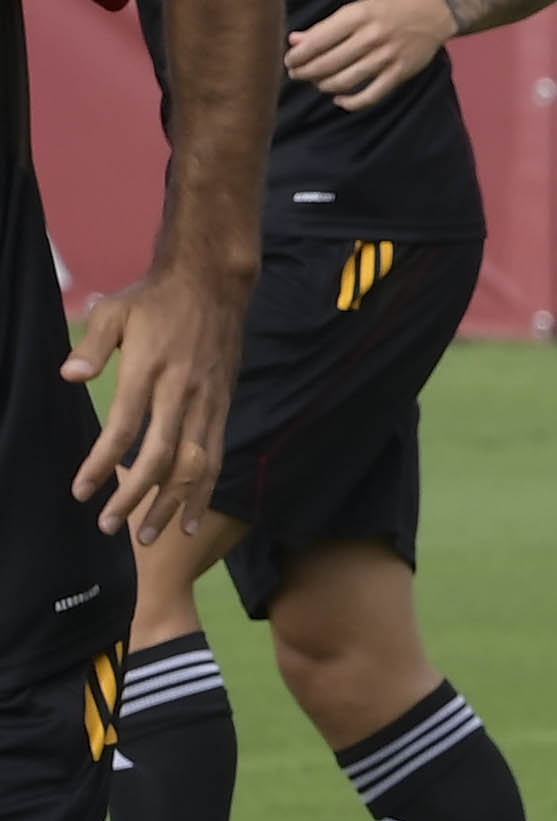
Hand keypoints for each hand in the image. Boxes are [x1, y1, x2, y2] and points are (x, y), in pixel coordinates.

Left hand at [65, 256, 248, 542]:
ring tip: (149, 535)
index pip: (125, 428)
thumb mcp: (114, 311)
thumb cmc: (155, 299)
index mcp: (151, 371)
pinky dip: (203, 490)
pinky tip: (187, 517)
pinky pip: (214, 456)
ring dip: (171, 504)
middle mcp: (182, 393)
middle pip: (161, 456)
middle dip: (134, 496)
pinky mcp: (222, 406)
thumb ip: (93, 345)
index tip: (81, 490)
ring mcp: (207, 402)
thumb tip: (69, 376)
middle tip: (109, 526)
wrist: (214, 285)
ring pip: (193, 464)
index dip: (102, 463)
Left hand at [283, 0, 460, 111]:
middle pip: (327, 64)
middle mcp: (371, 37)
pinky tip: (339, 99)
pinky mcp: (400, 73)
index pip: (317, 42)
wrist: (433, 12)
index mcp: (357, 17)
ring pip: (345, 81)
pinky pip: (371, 95)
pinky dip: (351, 102)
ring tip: (316, 83)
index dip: (298, 56)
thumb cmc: (389, 9)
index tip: (290, 61)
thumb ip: (325, 27)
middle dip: (305, 72)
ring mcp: (387, 57)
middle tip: (296, 74)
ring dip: (323, 86)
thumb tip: (294, 41)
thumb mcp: (356, 9)